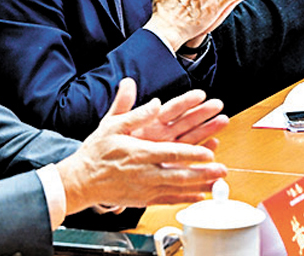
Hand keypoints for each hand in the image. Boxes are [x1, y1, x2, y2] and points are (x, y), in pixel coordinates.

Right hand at [54, 79, 226, 213]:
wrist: (81, 181)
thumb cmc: (96, 152)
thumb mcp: (112, 125)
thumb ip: (135, 113)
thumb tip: (155, 103)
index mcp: (140, 152)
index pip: (172, 153)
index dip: (192, 153)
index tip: (208, 152)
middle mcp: (145, 173)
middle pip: (180, 174)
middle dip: (203, 172)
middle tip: (222, 170)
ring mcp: (145, 188)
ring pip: (177, 189)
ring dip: (198, 186)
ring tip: (216, 184)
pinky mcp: (143, 199)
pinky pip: (167, 200)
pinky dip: (184, 199)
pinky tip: (197, 196)